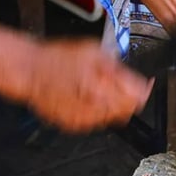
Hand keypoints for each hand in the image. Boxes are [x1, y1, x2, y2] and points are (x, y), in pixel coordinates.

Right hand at [24, 39, 153, 132]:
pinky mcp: (73, 125)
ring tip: (98, 87)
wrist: (29, 71)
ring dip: (112, 104)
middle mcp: (93, 107)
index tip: (146, 83)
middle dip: (128, 97)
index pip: (137, 98)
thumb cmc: (56, 58)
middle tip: (120, 83)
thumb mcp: (94, 51)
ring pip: (113, 117)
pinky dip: (97, 110)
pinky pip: (96, 121)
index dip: (144, 89)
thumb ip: (119, 69)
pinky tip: (86, 96)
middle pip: (127, 110)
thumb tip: (139, 83)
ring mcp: (83, 119)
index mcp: (100, 87)